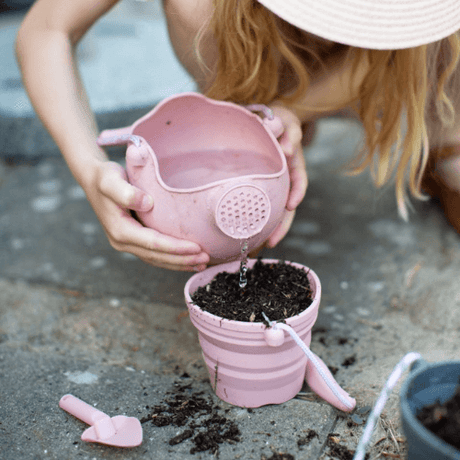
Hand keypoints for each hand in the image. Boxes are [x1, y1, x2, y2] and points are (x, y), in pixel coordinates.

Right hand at [84, 160, 209, 270]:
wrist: (93, 179)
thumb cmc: (104, 177)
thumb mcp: (110, 180)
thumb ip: (125, 191)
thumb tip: (147, 203)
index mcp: (120, 230)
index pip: (154, 244)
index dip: (176, 248)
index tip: (197, 248)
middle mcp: (122, 242)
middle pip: (157, 257)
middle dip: (182, 260)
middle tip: (206, 259)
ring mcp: (127, 243)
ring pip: (157, 259)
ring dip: (180, 263)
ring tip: (202, 263)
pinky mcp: (133, 240)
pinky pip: (154, 254)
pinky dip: (172, 259)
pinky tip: (187, 259)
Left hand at [265, 105, 307, 247]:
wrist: (269, 120)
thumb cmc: (278, 120)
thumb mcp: (285, 121)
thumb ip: (286, 131)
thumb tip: (286, 148)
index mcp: (294, 162)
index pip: (299, 180)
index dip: (297, 193)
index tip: (292, 205)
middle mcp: (287, 177)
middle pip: (288, 204)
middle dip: (282, 224)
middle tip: (272, 241)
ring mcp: (276, 183)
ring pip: (277, 209)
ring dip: (272, 227)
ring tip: (263, 244)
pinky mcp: (265, 186)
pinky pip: (264, 204)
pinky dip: (259, 217)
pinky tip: (251, 230)